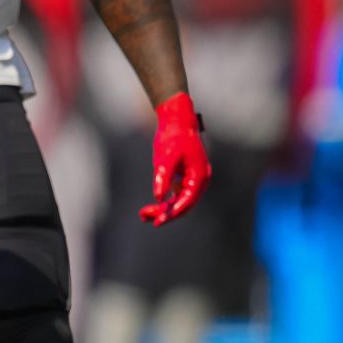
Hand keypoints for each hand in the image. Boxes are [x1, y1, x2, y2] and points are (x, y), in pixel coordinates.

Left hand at [141, 93, 210, 225]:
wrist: (176, 121)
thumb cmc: (173, 137)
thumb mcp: (166, 157)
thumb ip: (163, 177)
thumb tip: (159, 197)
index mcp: (199, 176)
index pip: (186, 201)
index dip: (171, 213)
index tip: (157, 221)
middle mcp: (199, 180)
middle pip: (183, 204)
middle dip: (165, 212)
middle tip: (144, 216)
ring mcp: (193, 179)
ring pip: (179, 201)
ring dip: (163, 208)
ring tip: (143, 215)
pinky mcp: (186, 177)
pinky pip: (176, 194)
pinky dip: (165, 200)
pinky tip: (151, 206)